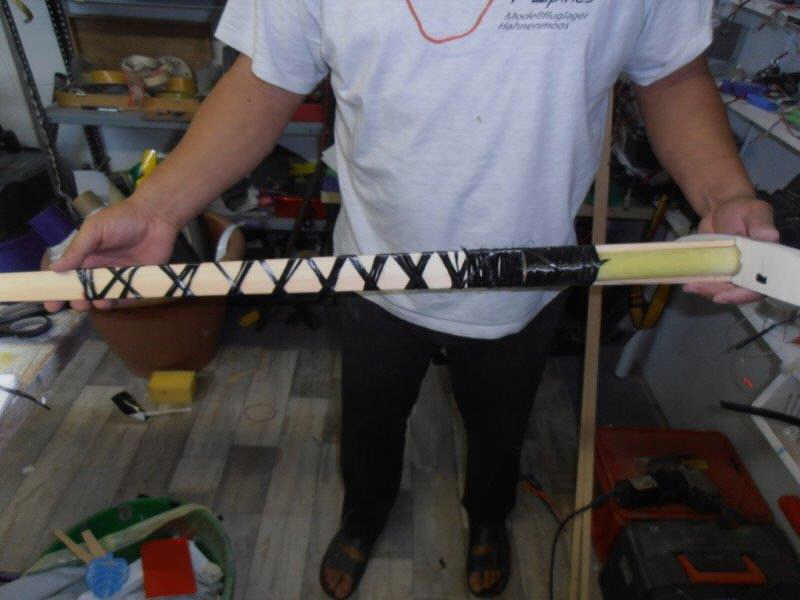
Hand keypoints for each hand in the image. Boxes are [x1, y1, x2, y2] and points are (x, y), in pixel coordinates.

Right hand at [44, 200, 179, 312]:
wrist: (156, 217)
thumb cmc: (122, 219)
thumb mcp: (94, 229)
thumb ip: (77, 248)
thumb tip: (55, 268)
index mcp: (87, 257)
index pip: (68, 276)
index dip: (58, 290)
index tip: (51, 303)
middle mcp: (101, 268)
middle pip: (85, 290)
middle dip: (79, 300)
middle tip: (78, 304)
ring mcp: (119, 276)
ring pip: (106, 296)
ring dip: (100, 302)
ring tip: (99, 302)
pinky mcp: (137, 280)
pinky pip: (127, 295)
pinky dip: (121, 301)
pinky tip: (117, 300)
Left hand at [683, 196, 778, 303]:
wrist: (721, 209)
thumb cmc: (742, 209)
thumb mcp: (755, 213)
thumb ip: (761, 225)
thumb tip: (770, 236)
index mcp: (764, 262)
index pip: (758, 286)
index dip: (741, 295)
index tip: (721, 296)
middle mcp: (750, 271)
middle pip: (735, 292)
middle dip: (715, 292)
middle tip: (695, 287)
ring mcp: (732, 273)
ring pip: (720, 290)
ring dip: (704, 290)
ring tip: (688, 285)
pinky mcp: (717, 271)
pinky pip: (710, 282)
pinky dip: (699, 283)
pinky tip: (686, 281)